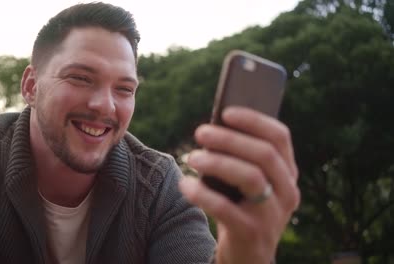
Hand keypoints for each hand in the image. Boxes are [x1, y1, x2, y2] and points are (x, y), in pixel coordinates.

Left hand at [179, 106, 299, 263]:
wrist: (248, 255)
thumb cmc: (243, 208)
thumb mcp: (250, 183)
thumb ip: (241, 158)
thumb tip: (213, 129)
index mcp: (288, 173)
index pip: (280, 137)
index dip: (254, 120)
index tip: (225, 112)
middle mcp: (287, 191)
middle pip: (264, 154)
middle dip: (229, 139)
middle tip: (200, 132)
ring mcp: (273, 214)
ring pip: (250, 177)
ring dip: (217, 162)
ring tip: (191, 157)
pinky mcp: (252, 233)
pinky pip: (226, 208)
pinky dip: (203, 193)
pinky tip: (185, 185)